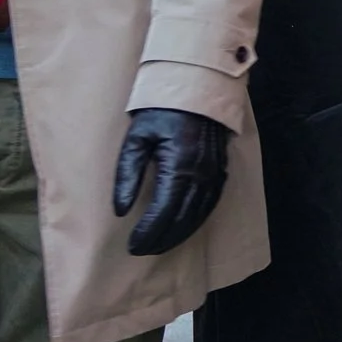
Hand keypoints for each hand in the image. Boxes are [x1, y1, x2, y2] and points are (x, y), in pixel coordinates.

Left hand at [113, 107, 230, 255]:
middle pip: (181, 219)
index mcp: (179, 167)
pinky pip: (210, 205)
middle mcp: (200, 176)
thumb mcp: (136, 138)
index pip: (162, 212)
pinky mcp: (220, 172)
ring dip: (178, 235)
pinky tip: (183, 228)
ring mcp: (214, 175)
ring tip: (159, 246)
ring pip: (197, 216)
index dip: (148, 233)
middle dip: (161, 239)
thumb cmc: (162, 111)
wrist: (198, 89)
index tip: (133, 246)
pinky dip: (195, 222)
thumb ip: (128, 174)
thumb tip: (122, 210)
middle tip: (142, 251)